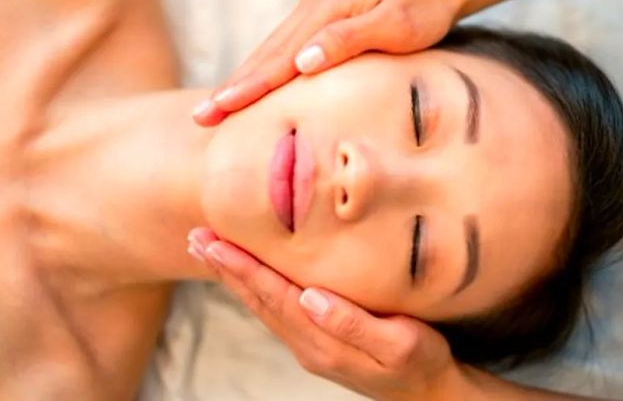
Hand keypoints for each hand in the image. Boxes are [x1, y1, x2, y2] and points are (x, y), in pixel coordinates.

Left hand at [187, 227, 471, 400]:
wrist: (427, 393)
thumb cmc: (420, 363)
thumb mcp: (400, 345)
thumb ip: (354, 323)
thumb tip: (311, 297)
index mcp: (322, 340)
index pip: (274, 296)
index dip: (244, 269)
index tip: (214, 244)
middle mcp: (305, 343)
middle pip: (257, 299)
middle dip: (225, 268)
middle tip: (195, 238)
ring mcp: (306, 344)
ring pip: (261, 305)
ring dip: (232, 277)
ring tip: (207, 251)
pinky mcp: (313, 340)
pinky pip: (273, 310)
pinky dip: (252, 288)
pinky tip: (243, 274)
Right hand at [192, 0, 475, 125]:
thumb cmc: (422, 7)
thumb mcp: (394, 24)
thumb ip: (347, 41)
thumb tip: (303, 62)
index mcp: (323, 12)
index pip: (277, 58)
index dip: (246, 87)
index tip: (219, 109)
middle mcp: (310, 9)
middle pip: (262, 55)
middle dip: (230, 88)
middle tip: (201, 117)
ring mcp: (312, 12)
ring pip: (267, 52)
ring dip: (240, 80)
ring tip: (216, 106)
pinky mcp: (319, 19)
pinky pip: (281, 49)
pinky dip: (261, 70)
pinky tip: (251, 86)